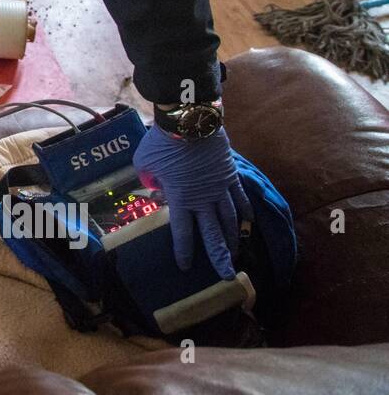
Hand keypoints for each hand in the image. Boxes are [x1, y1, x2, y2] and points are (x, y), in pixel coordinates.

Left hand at [133, 126, 252, 279]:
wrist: (190, 120)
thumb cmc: (162, 142)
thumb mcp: (145, 163)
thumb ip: (149, 180)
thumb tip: (156, 188)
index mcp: (180, 199)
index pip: (183, 232)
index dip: (184, 251)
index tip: (186, 266)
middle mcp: (204, 199)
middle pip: (213, 233)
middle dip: (219, 256)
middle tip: (226, 274)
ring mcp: (220, 188)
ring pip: (231, 219)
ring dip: (234, 238)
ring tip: (236, 253)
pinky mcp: (230, 175)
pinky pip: (240, 197)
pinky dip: (245, 211)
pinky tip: (249, 222)